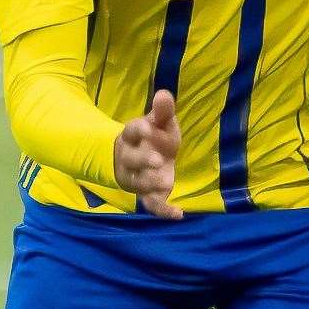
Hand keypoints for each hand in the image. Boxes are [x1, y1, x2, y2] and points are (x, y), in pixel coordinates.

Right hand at [114, 88, 182, 218]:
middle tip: (158, 160)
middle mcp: (130, 158)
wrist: (137, 159)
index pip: (132, 130)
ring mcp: (137, 178)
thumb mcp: (159, 122)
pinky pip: (152, 204)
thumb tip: (165, 94)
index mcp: (131, 136)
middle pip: (133, 159)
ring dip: (151, 183)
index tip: (148, 126)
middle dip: (144, 160)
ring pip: (139, 182)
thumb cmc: (152, 137)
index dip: (139, 128)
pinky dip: (163, 210)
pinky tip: (178, 214)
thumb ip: (162, 111)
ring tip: (166, 183)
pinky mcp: (147, 194)